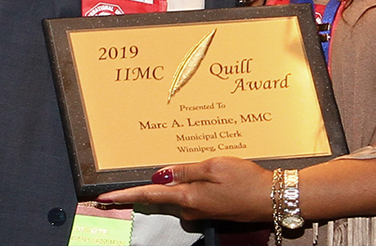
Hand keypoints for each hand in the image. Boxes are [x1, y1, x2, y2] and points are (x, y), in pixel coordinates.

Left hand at [97, 157, 273, 221]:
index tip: (104, 198)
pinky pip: (195, 195)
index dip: (125, 195)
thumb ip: (185, 170)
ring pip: (181, 192)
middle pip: (164, 194)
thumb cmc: (246, 180)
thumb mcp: (214, 166)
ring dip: (183, 180)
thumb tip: (160, 175)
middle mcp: (190, 207)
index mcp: (188, 196)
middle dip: (158, 182)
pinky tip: (213, 174)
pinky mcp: (211, 209)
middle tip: (161, 169)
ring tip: (207, 165)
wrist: (271, 199)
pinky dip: (196, 184)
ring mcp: (201, 210)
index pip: (148, 196)